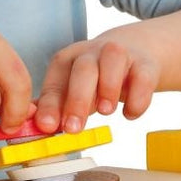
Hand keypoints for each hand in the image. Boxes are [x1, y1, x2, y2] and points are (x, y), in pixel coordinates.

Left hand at [35, 34, 159, 134]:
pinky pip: (143, 76)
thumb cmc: (98, 76)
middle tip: (73, 128)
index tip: (46, 127)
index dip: (50, 104)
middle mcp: (92, 53)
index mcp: (68, 61)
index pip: (55, 81)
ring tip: (105, 112)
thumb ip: (57, 107)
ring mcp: (121, 55)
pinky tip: (129, 114)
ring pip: (113, 61)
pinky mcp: (145, 63)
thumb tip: (35, 129)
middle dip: (77, 100)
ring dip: (108, 88)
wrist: (136, 51)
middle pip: (83, 69)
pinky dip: (138, 98)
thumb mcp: (74, 88)